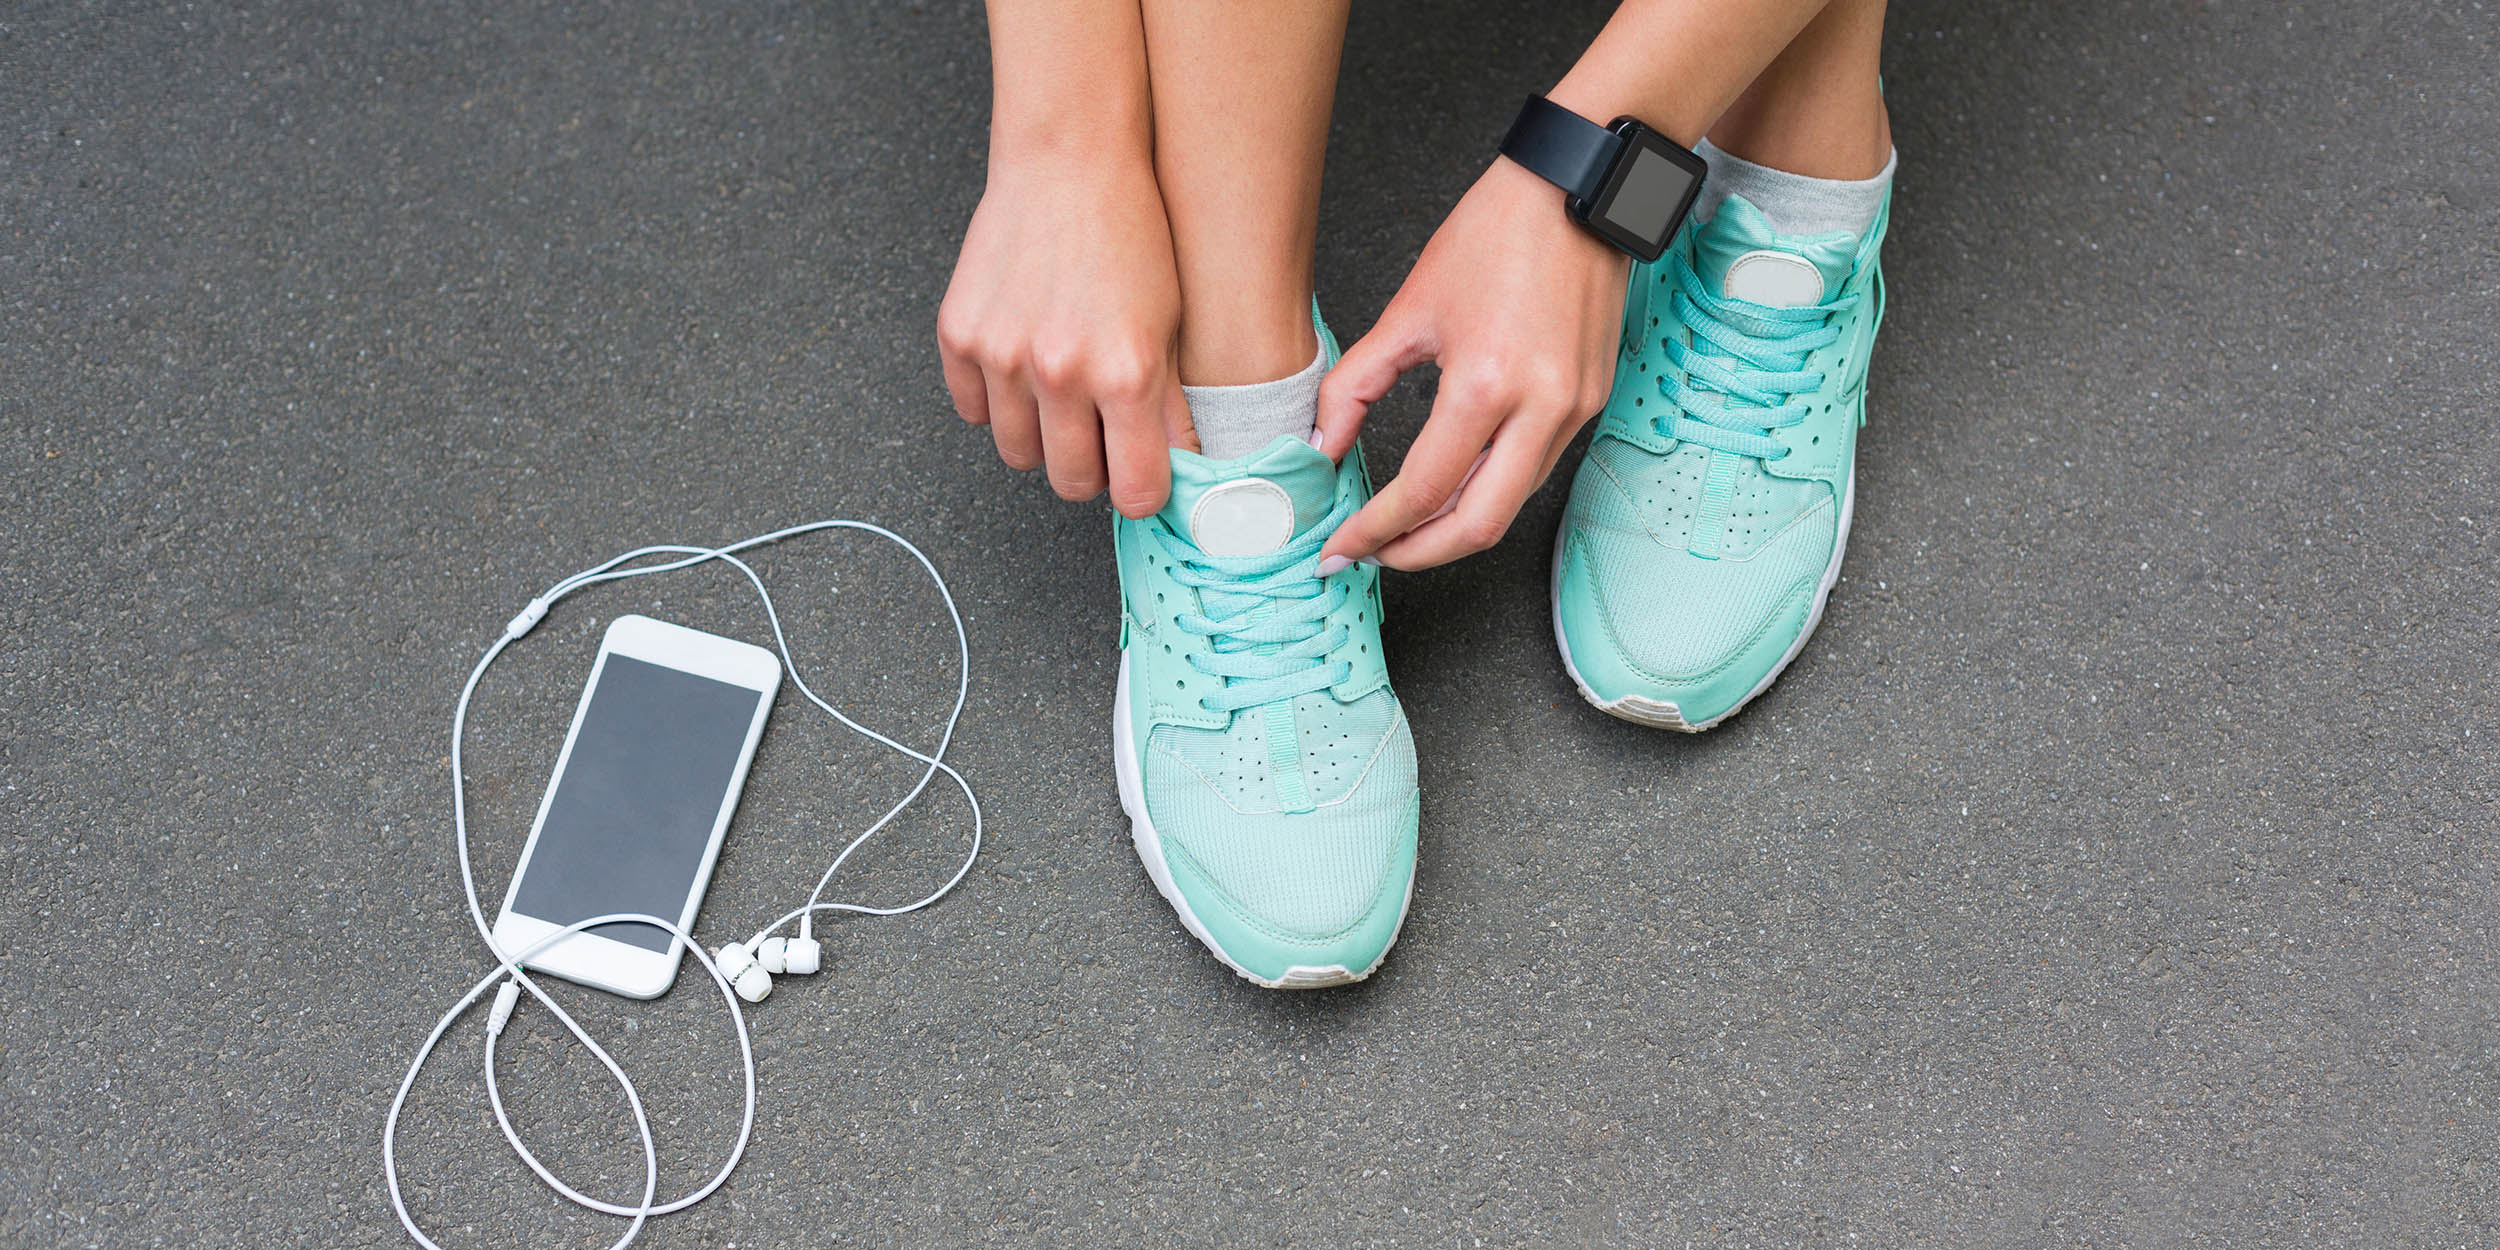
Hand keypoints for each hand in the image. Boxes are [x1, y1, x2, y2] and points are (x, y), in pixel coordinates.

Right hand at [937, 153, 1193, 516]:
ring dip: (1041, 437)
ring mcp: (1002, 354)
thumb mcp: (1171, 322)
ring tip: (1061, 394)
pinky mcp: (958, 336)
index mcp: (1125, 372)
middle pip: (1070, 482)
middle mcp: (1060, 370)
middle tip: (1101, 433)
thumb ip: (1171, 406)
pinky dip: (996, 402)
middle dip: (1090, 469)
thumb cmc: (1131, 232)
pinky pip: (972, 412)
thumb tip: (1177, 471)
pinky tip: (1022, 369)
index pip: (1133, 490)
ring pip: (1018, 453)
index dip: (1141, 491)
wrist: (1070, 161)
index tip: (1140, 479)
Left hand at [1316, 157, 1629, 569]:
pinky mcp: (1590, 404)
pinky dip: (1488, 490)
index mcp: (1489, 384)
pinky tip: (1451, 485)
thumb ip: (1355, 388)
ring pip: (1510, 504)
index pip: (1424, 490)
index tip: (1341, 545)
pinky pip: (1534, 470)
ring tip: (1403, 526)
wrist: (1577, 192)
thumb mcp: (1409, 310)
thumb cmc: (1496, 234)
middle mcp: (1542, 408)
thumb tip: (1321, 447)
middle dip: (1418, 553)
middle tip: (1372, 554)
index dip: (1376, 529)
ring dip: (1453, 526)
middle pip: (1478, 527)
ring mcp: (1574, 410)